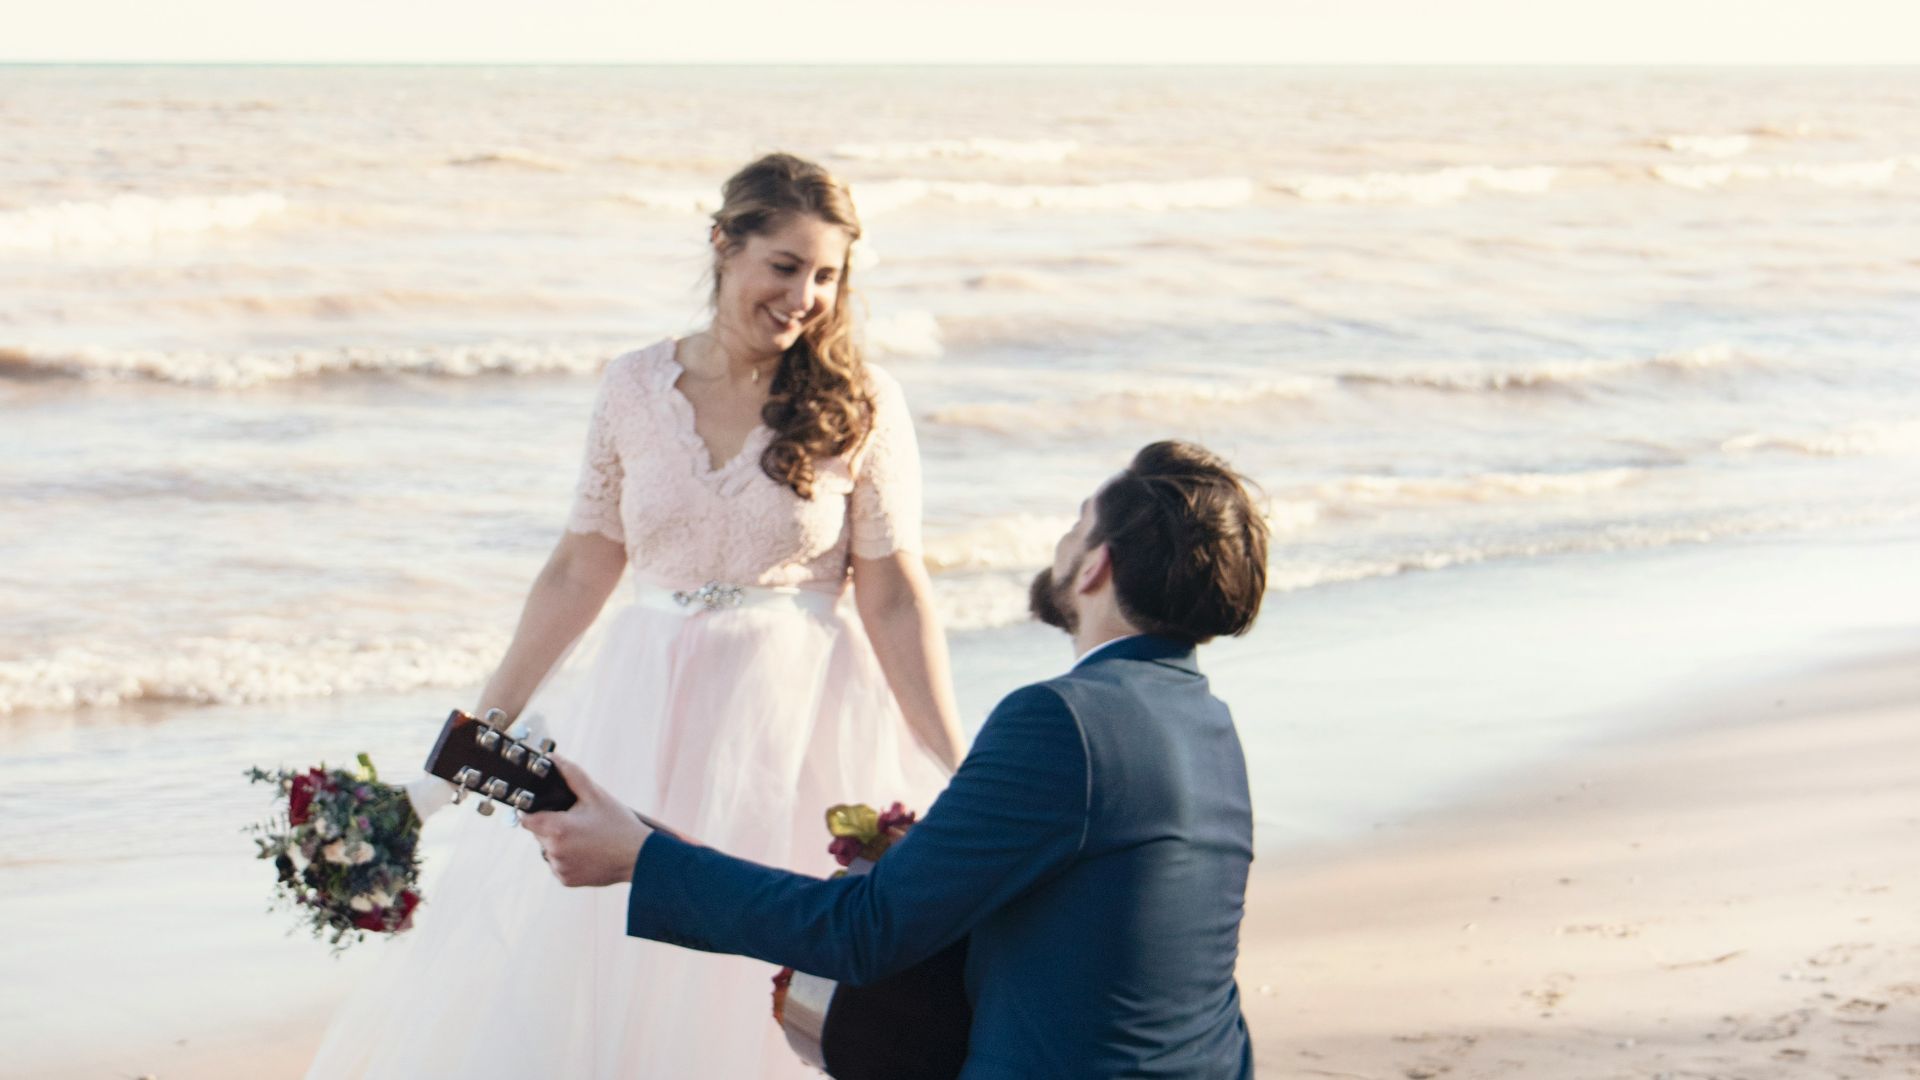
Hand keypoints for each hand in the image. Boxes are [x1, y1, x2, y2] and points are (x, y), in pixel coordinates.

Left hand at [520, 755, 651, 887]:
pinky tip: (587, 852)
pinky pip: (558, 864)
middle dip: (551, 825)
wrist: (639, 858)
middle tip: (576, 820)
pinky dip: (568, 858)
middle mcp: (553, 851)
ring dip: (559, 842)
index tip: (548, 808)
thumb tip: (553, 758)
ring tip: (584, 837)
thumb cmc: (619, 824)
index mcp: (557, 829)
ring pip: (548, 849)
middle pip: (538, 833)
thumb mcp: (596, 796)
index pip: (526, 819)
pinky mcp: (566, 880)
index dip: (533, 810)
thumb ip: (572, 774)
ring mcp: (559, 868)